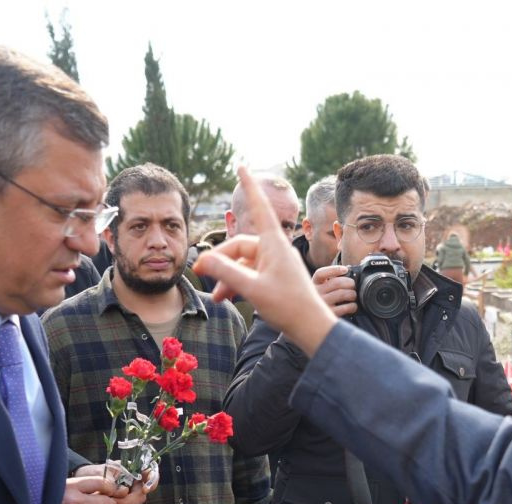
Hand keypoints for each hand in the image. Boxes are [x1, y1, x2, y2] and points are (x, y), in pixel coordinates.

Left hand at [75, 463, 153, 503]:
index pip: (151, 473)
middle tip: (113, 501)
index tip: (145, 489)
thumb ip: (114, 482)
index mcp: (132, 470)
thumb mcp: (102, 473)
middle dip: (129, 500)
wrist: (81, 483)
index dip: (152, 481)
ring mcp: (130, 496)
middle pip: (142, 495)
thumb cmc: (92, 473)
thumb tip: (124, 492)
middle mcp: (134, 483)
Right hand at [193, 165, 336, 355]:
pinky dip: (238, 284)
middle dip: (220, 261)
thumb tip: (203, 261)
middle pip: (240, 246)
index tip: (242, 166)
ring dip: (227, 277)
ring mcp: (276, 264)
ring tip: (216, 297)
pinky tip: (227, 298)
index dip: (249, 187)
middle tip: (200, 275)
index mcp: (273, 245)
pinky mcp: (277, 278)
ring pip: (244, 263)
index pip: (259, 208)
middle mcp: (275, 250)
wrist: (312, 328)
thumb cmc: (288, 307)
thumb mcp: (252, 289)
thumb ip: (226, 273)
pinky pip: (252, 274)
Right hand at [313, 265, 357, 318]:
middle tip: (354, 286)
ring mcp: (322, 304)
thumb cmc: (322, 302)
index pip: (321, 273)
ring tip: (353, 296)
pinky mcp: (329, 315)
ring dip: (352, 294)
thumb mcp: (320, 290)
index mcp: (313, 284)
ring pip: (342, 294)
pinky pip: (345, 308)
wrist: (314, 321)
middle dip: (350, 283)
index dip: (334, 269)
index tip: (346, 269)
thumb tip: (348, 272)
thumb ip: (328, 281)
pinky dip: (353, 306)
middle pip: (336, 283)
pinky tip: (353, 306)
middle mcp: (316, 293)